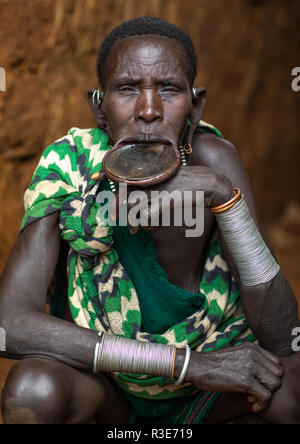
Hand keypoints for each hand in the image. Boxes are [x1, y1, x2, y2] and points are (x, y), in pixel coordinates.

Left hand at [108, 166, 233, 228]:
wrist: (210, 184)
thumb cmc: (188, 184)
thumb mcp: (168, 180)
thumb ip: (152, 186)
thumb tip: (138, 198)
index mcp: (151, 172)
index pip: (125, 176)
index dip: (110, 178)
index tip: (97, 179)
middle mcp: (152, 179)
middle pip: (125, 193)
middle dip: (116, 208)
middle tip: (112, 219)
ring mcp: (159, 188)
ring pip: (134, 205)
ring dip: (131, 221)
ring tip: (133, 230)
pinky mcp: (168, 198)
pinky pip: (149, 213)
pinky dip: (146, 223)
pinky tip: (147, 228)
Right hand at [185, 343, 283, 412]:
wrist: (197, 366)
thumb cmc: (213, 363)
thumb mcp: (236, 354)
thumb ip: (250, 358)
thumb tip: (262, 373)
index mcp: (251, 347)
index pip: (276, 362)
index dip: (270, 374)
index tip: (259, 382)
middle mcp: (253, 354)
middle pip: (277, 373)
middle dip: (269, 385)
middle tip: (256, 390)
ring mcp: (249, 366)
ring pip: (274, 384)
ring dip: (266, 394)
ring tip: (252, 396)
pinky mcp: (245, 381)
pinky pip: (265, 395)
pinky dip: (261, 403)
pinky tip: (251, 403)